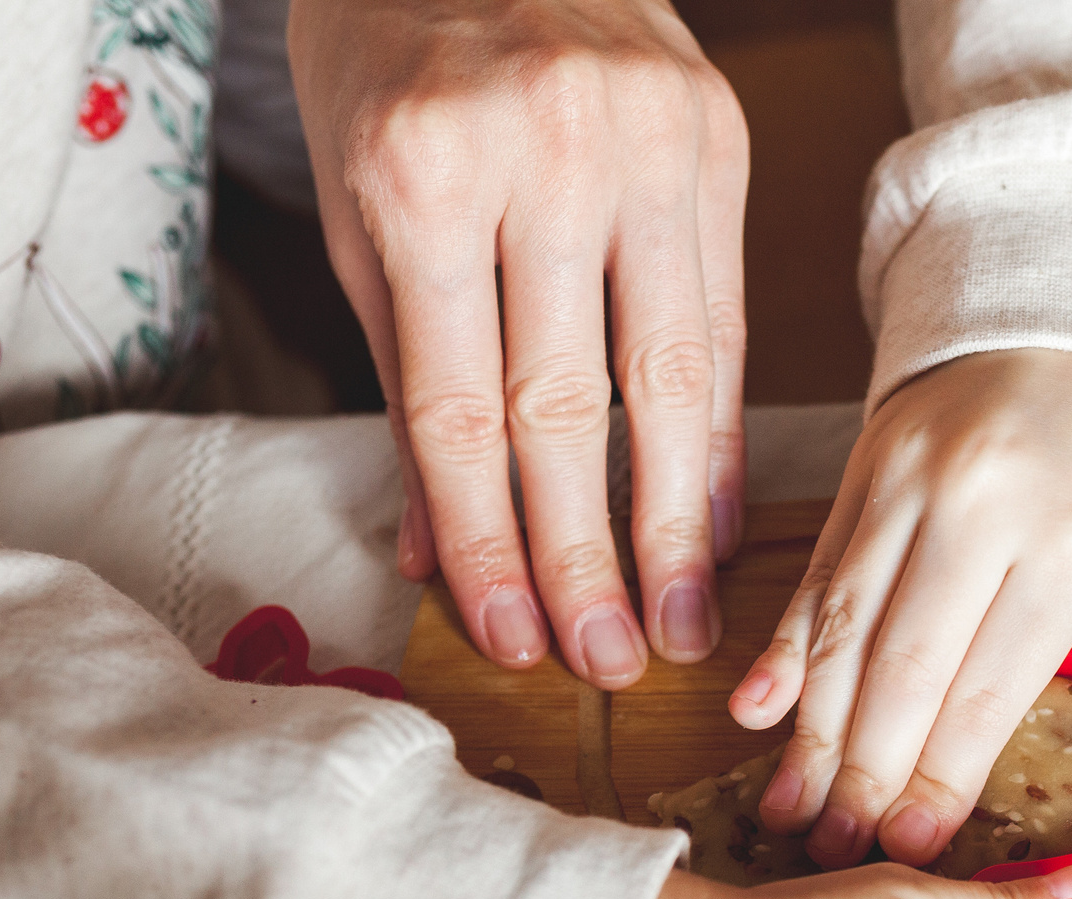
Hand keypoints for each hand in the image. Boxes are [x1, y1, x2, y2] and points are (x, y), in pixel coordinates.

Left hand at [290, 0, 747, 685]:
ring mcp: (647, 137)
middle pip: (573, 407)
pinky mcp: (714, 135)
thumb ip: (403, 379)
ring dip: (674, 517)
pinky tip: (712, 512)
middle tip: (612, 664)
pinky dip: (715, 422)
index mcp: (426, 173)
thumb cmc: (384, 58)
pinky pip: (720, 311)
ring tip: (679, 621)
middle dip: (590, 556)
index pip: (464, 409)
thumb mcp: (351, 208)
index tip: (516, 641)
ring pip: (671, 370)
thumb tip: (440, 547)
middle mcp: (548, 152)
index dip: (493, 544)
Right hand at [735, 350, 1071, 868]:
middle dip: (865, 773)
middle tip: (837, 849)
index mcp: (1067, 538)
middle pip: (904, 667)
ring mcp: (909, 480)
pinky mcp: (863, 466)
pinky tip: (759, 712)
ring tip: (793, 810)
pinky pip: (818, 571)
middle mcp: (979, 505)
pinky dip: (784, 648)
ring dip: (813, 731)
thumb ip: (1045, 640)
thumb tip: (955, 756)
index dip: (940, 777)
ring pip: (847, 626)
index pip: (987, 687)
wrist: (1070, 310)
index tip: (912, 844)